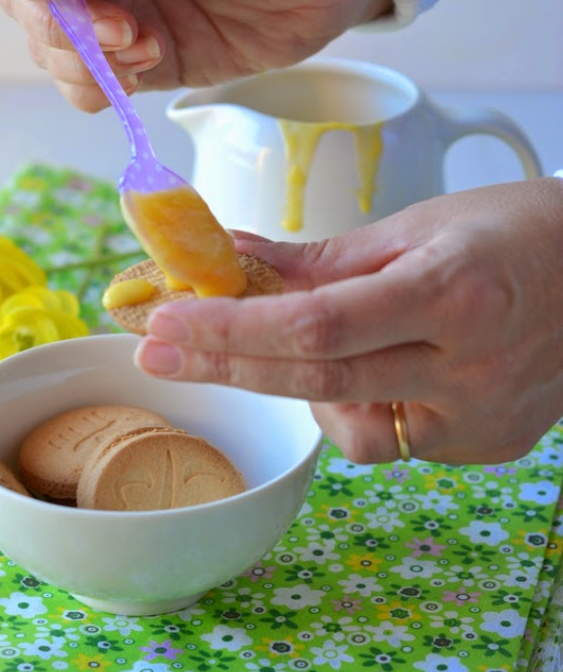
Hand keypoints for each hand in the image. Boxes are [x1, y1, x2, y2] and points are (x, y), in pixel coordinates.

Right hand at [0, 0, 390, 111]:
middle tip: (123, 29)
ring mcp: (119, 16)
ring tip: (147, 46)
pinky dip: (104, 89)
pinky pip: (96, 87)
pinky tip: (145, 68)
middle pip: (27, 4)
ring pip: (55, 53)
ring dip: (86, 62)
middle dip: (61, 26)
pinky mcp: (146, 62)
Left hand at [135, 179, 562, 465]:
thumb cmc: (513, 231)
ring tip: (313, 345)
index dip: (232, 328)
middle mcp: (471, 369)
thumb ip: (321, 259)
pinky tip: (376, 372)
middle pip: (319, 382)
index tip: (164, 322)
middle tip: (158, 351)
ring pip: (352, 431)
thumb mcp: (416, 226)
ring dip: (304, 389)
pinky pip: (393, 441)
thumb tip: (234, 263)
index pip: (317, 324)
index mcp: (453, 293)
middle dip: (227, 366)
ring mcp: (481, 418)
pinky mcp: (487, 445)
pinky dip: (361, 408)